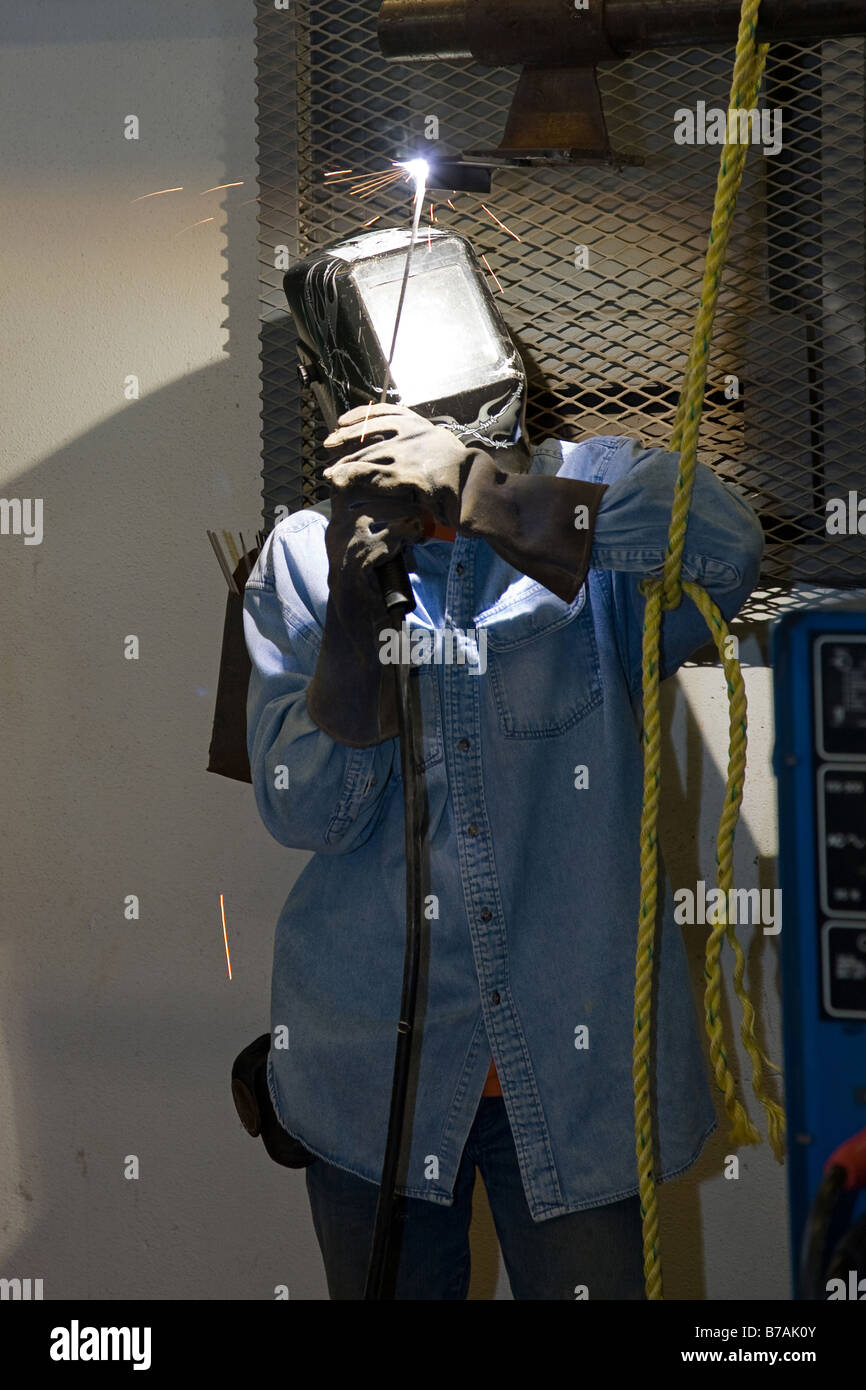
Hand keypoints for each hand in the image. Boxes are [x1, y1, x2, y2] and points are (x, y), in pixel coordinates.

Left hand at [323, 402, 483, 530]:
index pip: (385, 412)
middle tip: (327, 445)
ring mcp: (410, 454)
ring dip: (344, 465)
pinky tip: (339, 482)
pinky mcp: (407, 476)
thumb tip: (398, 441)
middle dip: (345, 440)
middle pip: (369, 433)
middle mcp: (414, 434)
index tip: (342, 421)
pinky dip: (351, 478)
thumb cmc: (462, 475)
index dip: (360, 415)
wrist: (478, 490)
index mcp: (422, 425)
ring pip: (367, 456)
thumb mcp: (440, 448)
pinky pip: (372, 476)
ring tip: (330, 474)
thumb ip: (418, 442)